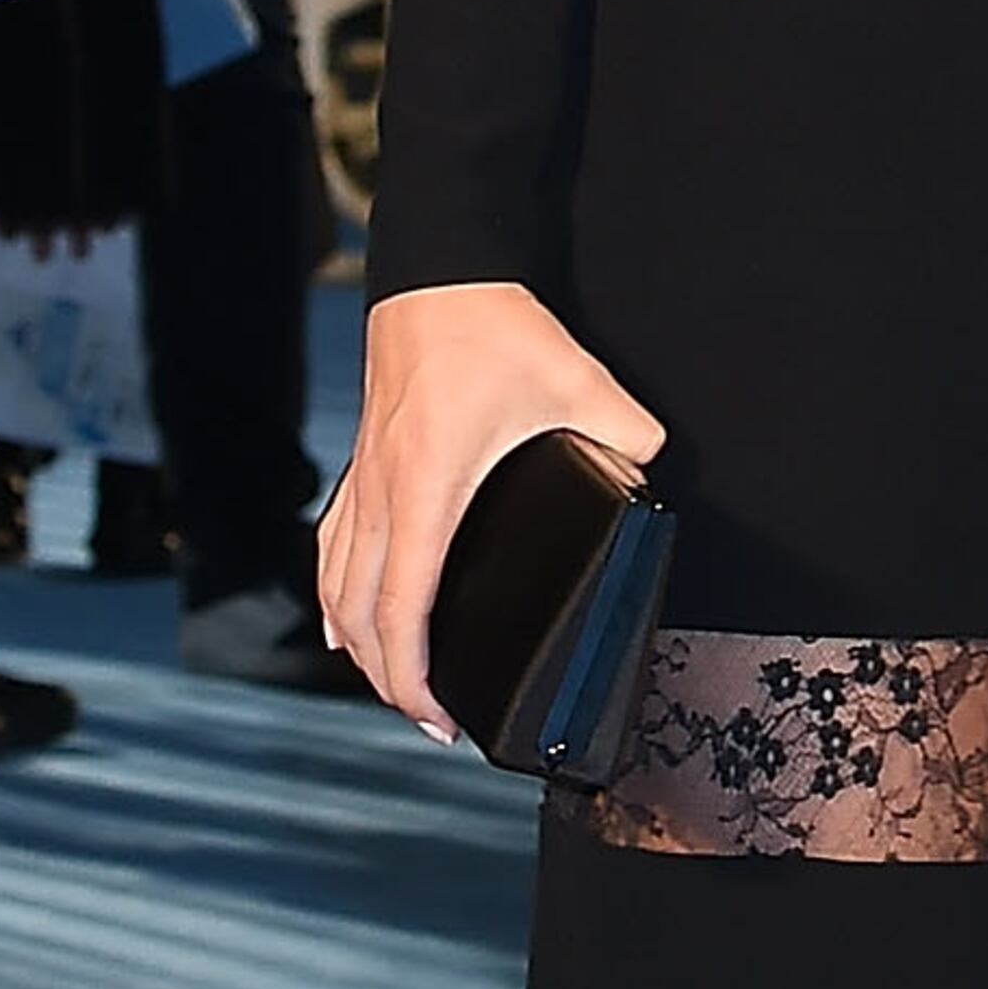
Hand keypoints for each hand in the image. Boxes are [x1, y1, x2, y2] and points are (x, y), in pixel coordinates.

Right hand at [319, 281, 664, 731]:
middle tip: (427, 721)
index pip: (406, 605)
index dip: (412, 672)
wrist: (439, 267)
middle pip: (361, 612)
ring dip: (356, 642)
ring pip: (337, 582)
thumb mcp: (578, 380)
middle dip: (388, 677)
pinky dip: (337, 592)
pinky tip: (345, 617)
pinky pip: (335, 545)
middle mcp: (385, 491)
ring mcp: (367, 477)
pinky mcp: (365, 461)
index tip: (434, 714)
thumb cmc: (493, 323)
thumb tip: (652, 470)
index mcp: (429, 486)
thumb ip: (626, 432)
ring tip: (388, 683)